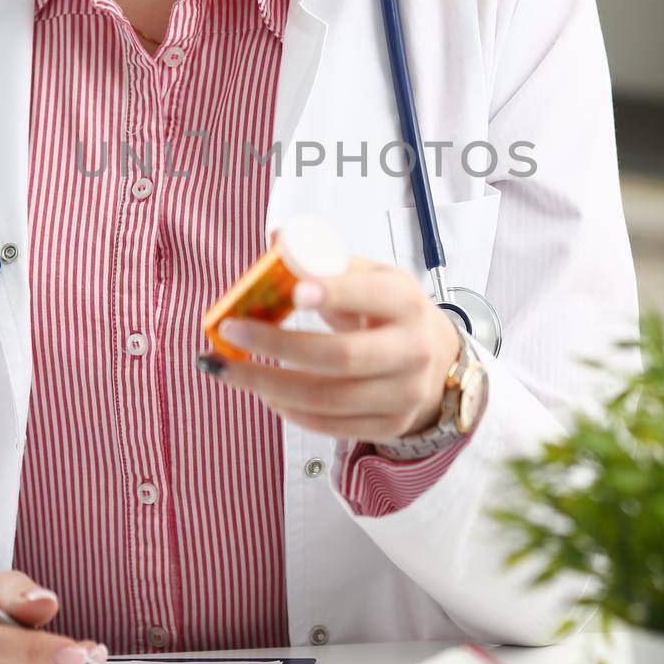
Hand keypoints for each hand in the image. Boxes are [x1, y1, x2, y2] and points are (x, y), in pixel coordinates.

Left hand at [203, 256, 460, 442]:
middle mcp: (412, 350)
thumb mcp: (369, 276)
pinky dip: (288, 410)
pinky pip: (329, 425)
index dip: (334, 294)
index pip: (370, 296)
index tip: (294, 293)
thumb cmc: (387, 309)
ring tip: (228, 367)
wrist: (435, 358)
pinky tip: (263, 392)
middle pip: (340, 355)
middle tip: (229, 330)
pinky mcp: (389, 425)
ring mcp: (403, 393)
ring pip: (327, 398)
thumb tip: (276, 239)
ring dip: (268, 384)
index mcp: (406, 301)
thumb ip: (324, 260)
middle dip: (276, 344)